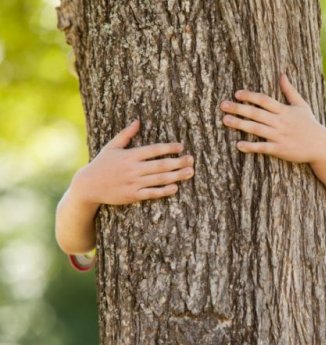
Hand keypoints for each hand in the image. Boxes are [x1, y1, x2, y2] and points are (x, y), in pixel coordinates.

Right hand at [70, 119, 194, 205]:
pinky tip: (175, 187)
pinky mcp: (132, 195)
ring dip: (177, 175)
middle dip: (179, 162)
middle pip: (161, 165)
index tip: (181, 147)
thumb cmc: (101, 164)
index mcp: (130, 155)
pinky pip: (152, 193)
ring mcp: (133, 183)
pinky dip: (164, 190)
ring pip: (160, 179)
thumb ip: (126, 134)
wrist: (88, 186)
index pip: (154, 150)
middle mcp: (133, 169)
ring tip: (190, 172)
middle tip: (192, 159)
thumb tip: (138, 121)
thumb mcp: (111, 147)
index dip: (169, 148)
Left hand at [220, 73, 325, 163]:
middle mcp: (280, 122)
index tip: (237, 94)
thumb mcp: (301, 105)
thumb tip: (282, 74)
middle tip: (223, 105)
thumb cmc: (310, 124)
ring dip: (240, 124)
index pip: (264, 100)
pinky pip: (263, 147)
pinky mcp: (280, 150)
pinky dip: (251, 146)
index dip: (250, 96)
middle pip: (256, 113)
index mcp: (284, 110)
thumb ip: (289, 90)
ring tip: (225, 120)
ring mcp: (279, 136)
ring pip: (256, 129)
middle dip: (239, 108)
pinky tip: (239, 145)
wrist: (321, 146)